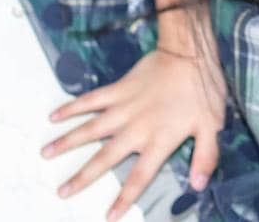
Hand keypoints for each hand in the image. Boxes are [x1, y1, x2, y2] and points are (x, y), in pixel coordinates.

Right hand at [43, 47, 226, 220]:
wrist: (189, 53)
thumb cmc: (203, 90)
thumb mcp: (212, 126)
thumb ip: (206, 157)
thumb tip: (198, 186)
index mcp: (159, 140)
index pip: (139, 177)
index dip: (124, 198)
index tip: (108, 216)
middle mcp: (136, 128)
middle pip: (104, 158)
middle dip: (82, 177)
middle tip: (62, 191)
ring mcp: (124, 107)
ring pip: (90, 129)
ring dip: (67, 142)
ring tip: (46, 154)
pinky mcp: (118, 88)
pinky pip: (91, 100)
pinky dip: (72, 107)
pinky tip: (54, 115)